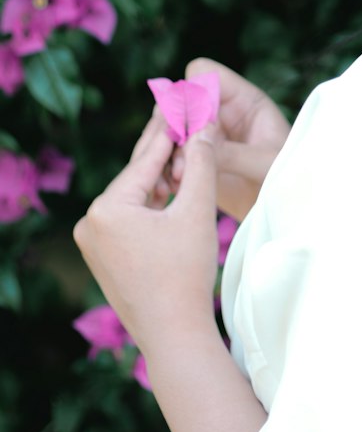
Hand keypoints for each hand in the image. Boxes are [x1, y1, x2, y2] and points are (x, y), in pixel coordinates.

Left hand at [73, 113, 219, 353]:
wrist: (173, 334)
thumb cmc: (186, 273)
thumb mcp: (197, 210)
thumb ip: (201, 162)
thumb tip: (203, 124)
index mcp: (106, 208)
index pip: (147, 158)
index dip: (172, 126)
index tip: (185, 98)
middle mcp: (89, 221)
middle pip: (138, 176)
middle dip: (167, 150)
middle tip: (185, 114)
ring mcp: (91, 241)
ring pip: (135, 196)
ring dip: (163, 180)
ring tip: (189, 151)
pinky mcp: (101, 256)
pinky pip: (129, 217)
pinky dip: (153, 204)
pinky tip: (174, 191)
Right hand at [153, 57, 291, 221]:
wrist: (279, 209)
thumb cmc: (286, 179)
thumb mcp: (266, 164)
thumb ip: (234, 153)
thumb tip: (199, 145)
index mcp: (242, 99)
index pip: (204, 73)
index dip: (192, 92)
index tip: (196, 125)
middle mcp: (218, 112)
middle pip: (176, 99)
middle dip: (173, 125)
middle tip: (181, 157)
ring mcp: (202, 135)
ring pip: (165, 127)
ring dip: (165, 149)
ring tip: (179, 178)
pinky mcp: (191, 159)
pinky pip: (163, 155)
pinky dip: (161, 168)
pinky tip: (172, 188)